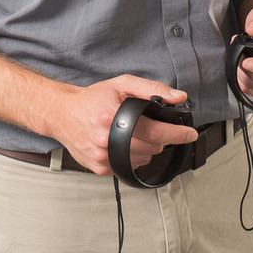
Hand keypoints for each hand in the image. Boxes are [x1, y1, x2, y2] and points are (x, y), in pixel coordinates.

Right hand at [42, 76, 196, 175]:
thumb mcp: (122, 84)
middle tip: (150, 126)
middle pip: (151, 148)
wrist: (63, 114)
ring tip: (132, 133)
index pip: (154, 131)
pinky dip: (132, 156)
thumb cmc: (92, 99)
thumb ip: (152, 88)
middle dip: (159, 138)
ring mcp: (101, 156)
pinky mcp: (99, 168)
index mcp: (112, 117)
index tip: (189, 133)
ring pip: (143, 160)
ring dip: (146, 148)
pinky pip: (128, 167)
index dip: (176, 133)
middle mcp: (105, 140)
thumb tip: (177, 97)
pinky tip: (122, 143)